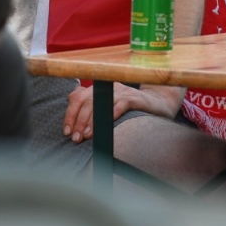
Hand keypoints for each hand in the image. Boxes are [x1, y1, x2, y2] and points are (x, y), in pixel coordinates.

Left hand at [62, 83, 183, 142]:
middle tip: (76, 138)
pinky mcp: (135, 99)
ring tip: (86, 136)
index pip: (78, 97)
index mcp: (99, 88)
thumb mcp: (109, 105)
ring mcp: (122, 91)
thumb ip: (92, 105)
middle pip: (87, 101)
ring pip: (101, 103)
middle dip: (79, 121)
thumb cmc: (131, 109)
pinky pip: (121, 104)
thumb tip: (70, 107)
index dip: (70, 114)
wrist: (158, 104)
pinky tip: (105, 126)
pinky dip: (112, 114)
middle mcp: (108, 87)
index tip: (67, 131)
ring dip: (91, 121)